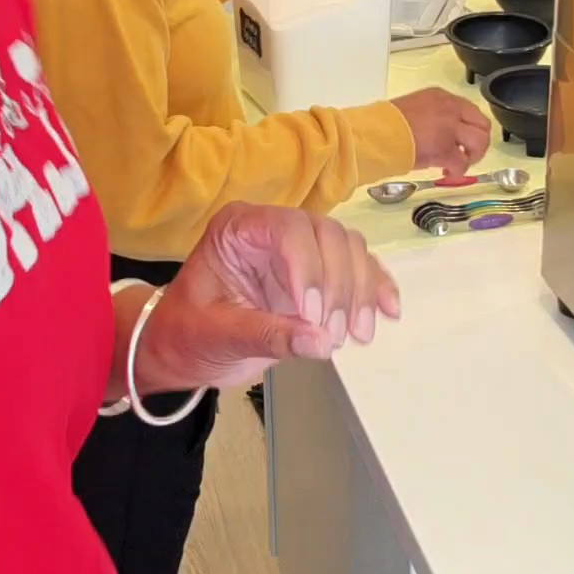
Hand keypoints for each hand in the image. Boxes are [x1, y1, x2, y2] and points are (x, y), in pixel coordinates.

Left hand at [134, 204, 401, 396]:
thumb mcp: (217, 336)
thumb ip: (266, 335)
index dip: (308, 267)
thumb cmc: (188, 334)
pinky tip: (387, 312)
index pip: (287, 229)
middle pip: (327, 236)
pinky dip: (374, 289)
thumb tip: (320, 342)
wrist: (186, 346)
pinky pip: (357, 269)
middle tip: (333, 335)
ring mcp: (301, 247)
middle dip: (338, 286)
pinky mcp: (320, 272)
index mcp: (239, 228)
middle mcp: (274, 227)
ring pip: (349, 249)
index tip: (311, 315)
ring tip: (356, 335)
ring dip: (360, 291)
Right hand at [391, 87, 490, 175]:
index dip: (470, 127)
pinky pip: (461, 163)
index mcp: (441, 97)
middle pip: (482, 125)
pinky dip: (458, 172)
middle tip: (467, 154)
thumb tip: (437, 132)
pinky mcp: (445, 150)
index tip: (462, 139)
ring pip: (479, 142)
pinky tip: (448, 174)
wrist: (377, 134)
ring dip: (473, 156)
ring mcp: (450, 129)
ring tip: (459, 164)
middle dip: (478, 142)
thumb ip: (432, 116)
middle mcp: (450, 109)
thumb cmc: (386, 123)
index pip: (470, 110)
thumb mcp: (414, 109)